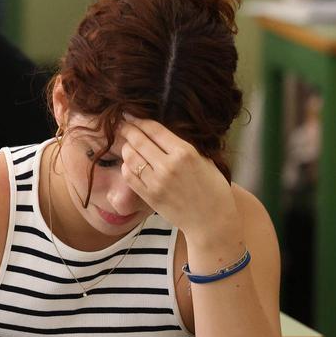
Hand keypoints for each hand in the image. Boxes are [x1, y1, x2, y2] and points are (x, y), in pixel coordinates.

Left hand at [119, 116, 239, 250]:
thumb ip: (183, 147)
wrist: (212, 222)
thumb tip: (161, 133)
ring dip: (126, 147)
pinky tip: (129, 164)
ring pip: (130, 156)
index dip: (139, 120)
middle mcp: (168, 166)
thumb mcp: (204, 161)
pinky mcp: (148, 196)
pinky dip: (126, 167)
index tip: (131, 114)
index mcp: (185, 153)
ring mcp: (156, 182)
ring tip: (128, 144)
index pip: (154, 129)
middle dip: (127, 129)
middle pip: (138, 140)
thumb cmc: (213, 189)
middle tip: (122, 124)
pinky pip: (128, 176)